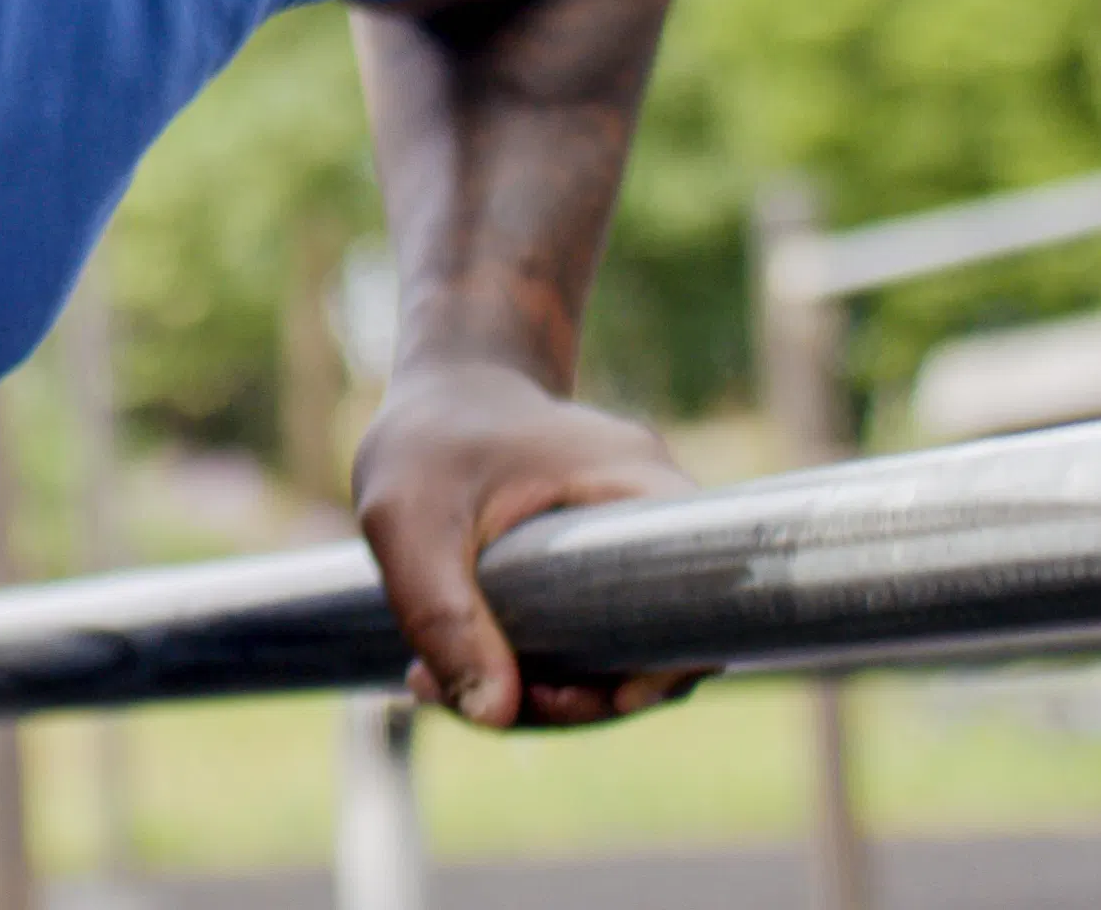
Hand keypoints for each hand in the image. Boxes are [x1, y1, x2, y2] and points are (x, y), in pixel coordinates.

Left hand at [350, 355, 702, 729]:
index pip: (690, 608)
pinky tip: (446, 665)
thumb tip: (493, 715)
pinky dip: (533, 660)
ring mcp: (627, 540)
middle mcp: (650, 513)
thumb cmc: (425, 437)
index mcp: (637, 484)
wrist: (439, 384)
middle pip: (653, 644)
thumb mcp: (409, 520)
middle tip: (483, 704)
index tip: (571, 697)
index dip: (652, 674)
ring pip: (616, 647)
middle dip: (576, 696)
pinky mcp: (598, 562)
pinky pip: (590, 631)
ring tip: (436, 684)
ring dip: (543, 686)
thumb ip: (440, 612)